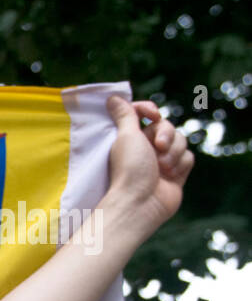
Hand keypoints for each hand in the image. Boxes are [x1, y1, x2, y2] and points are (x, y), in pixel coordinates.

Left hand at [105, 96, 194, 232]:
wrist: (141, 202)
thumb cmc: (129, 169)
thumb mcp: (125, 136)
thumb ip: (124, 116)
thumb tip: (112, 98)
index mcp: (131, 138)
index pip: (146, 113)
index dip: (150, 110)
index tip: (152, 114)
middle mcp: (146, 148)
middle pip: (167, 126)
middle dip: (166, 134)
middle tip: (158, 147)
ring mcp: (162, 161)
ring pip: (181, 141)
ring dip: (173, 153)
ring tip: (162, 168)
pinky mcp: (176, 173)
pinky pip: (188, 158)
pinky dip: (180, 165)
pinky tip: (169, 176)